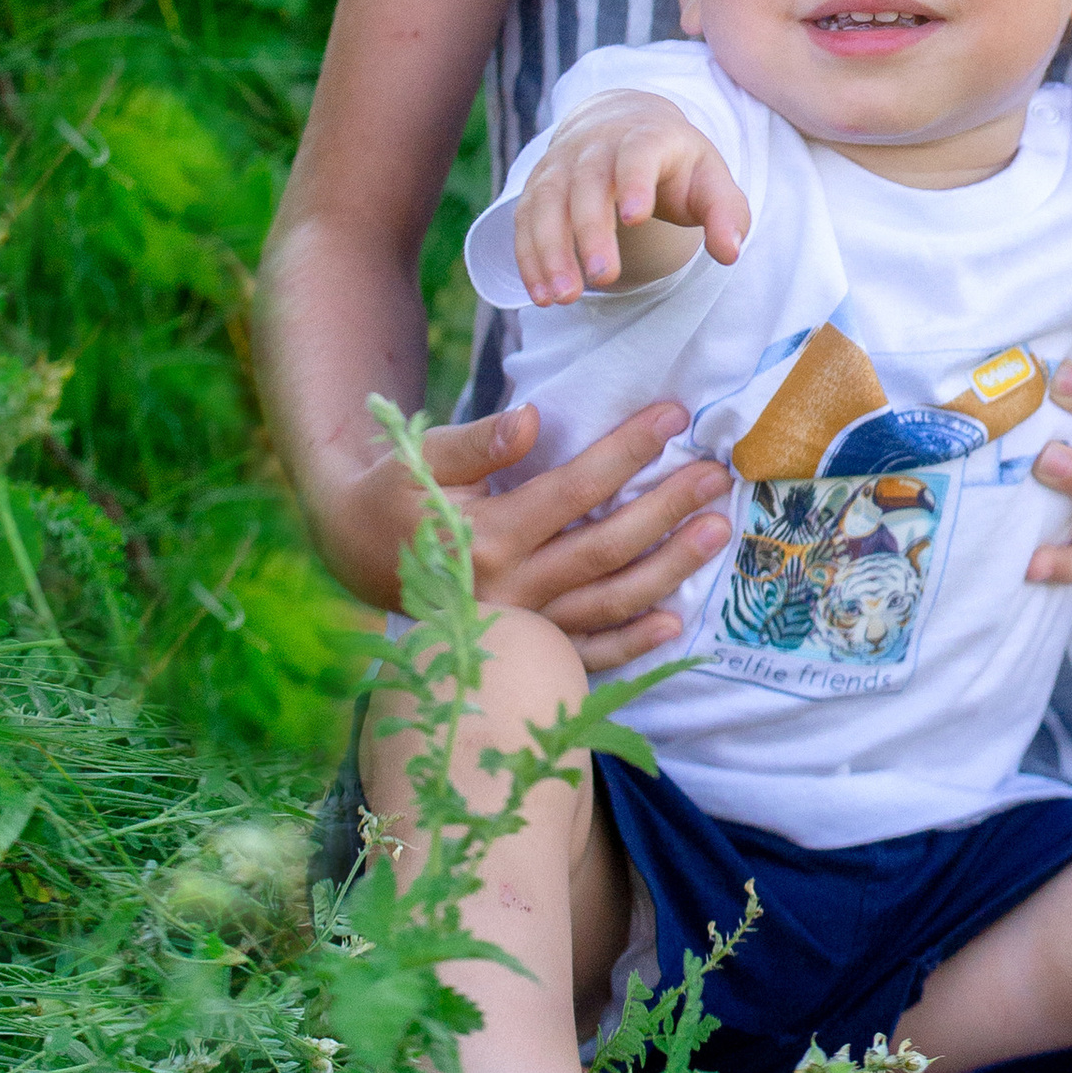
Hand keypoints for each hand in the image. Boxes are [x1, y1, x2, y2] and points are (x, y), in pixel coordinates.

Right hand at [338, 397, 734, 675]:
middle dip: (666, 508)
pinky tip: (674, 623)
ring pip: (608, 602)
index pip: (573, 489)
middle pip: (605, 547)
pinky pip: (585, 655)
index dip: (626, 451)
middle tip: (717, 475)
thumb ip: (474, 443)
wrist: (354, 557)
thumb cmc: (393, 496)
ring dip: (669, 569)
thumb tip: (530, 419)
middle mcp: (508, 590)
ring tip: (717, 530)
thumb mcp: (418, 460)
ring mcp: (521, 628)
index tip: (674, 417)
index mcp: (484, 537)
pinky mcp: (523, 653)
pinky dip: (630, 644)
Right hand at [512, 90, 749, 303]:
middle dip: (591, 231)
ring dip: (551, 250)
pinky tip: (540, 293)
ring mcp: (561, 163)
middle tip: (604, 278)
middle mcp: (597, 145)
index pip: (638, 153)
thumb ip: (726, 214)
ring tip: (562, 298)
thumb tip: (729, 252)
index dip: (635, 182)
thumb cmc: (675, 164)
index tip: (636, 217)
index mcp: (647, 137)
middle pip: (588, 183)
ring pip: (547, 202)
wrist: (625, 125)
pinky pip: (525, 219)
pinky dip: (529, 256)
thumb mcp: (710, 180)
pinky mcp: (538, 186)